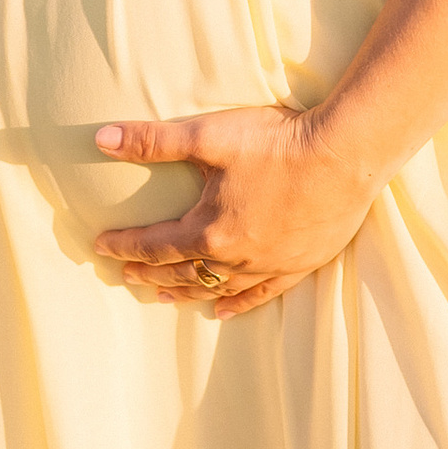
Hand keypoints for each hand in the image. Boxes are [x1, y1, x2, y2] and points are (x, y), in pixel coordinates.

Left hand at [91, 104, 379, 316]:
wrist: (346, 154)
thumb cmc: (278, 143)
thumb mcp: (209, 137)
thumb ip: (153, 142)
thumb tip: (102, 139)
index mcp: (209, 231)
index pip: (154, 245)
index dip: (124, 246)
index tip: (101, 246)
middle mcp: (235, 258)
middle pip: (181, 272)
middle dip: (149, 272)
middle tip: (127, 274)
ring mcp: (268, 265)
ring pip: (216, 288)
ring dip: (186, 293)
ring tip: (163, 297)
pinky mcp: (299, 265)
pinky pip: (261, 294)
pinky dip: (238, 304)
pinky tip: (223, 312)